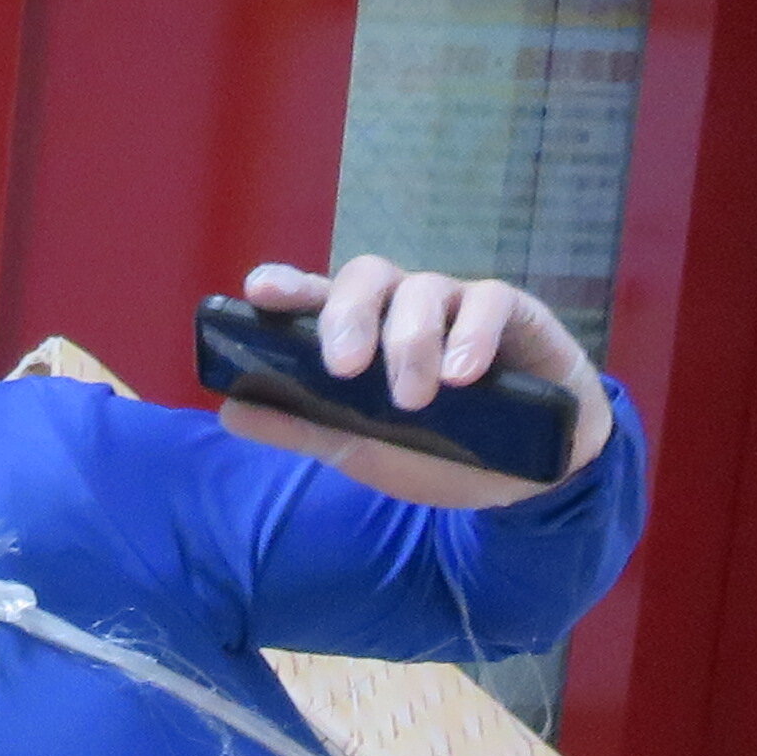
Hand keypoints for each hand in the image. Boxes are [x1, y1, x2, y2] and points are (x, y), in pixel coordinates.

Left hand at [229, 253, 609, 493]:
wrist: (528, 478)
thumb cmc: (440, 451)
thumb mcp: (363, 448)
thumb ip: (301, 428)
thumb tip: (229, 410)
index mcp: (362, 334)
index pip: (317, 296)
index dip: (288, 287)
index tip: (258, 292)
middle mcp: (404, 309)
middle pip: (366, 277)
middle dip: (348, 316)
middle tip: (344, 368)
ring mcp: (459, 306)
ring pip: (424, 290)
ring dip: (412, 343)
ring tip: (414, 399)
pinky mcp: (514, 314)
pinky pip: (491, 302)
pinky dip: (473, 335)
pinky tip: (463, 372)